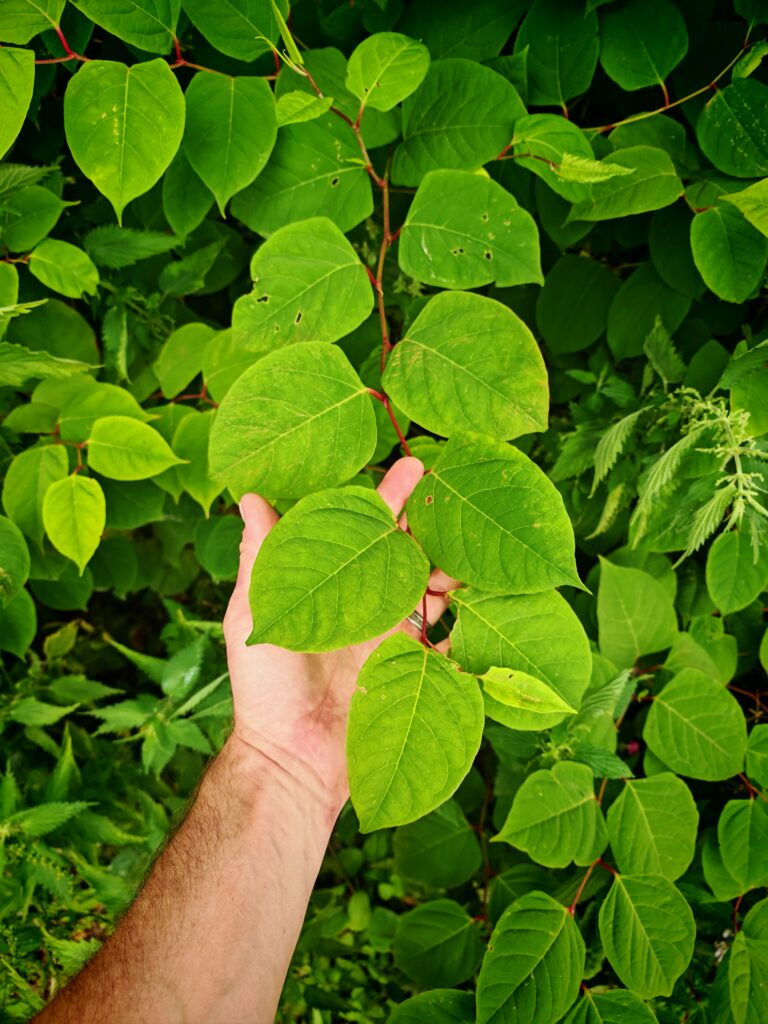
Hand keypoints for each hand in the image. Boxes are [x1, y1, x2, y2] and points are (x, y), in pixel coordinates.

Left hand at [223, 457, 456, 814]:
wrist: (292, 757)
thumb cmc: (265, 685)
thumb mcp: (257, 612)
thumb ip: (262, 556)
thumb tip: (252, 495)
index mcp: (335, 583)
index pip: (366, 529)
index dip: (391, 497)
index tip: (414, 464)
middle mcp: (367, 603)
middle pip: (408, 553)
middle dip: (433, 527)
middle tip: (454, 503)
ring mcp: (393, 637)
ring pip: (434, 590)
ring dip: (451, 569)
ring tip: (463, 557)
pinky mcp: (414, 670)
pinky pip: (450, 641)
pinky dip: (467, 622)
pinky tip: (482, 600)